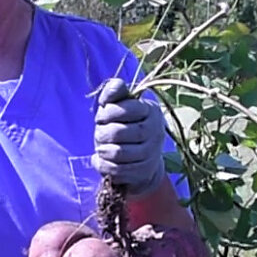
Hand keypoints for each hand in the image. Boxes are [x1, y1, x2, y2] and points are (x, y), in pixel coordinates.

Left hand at [92, 78, 165, 196]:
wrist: (143, 157)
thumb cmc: (126, 125)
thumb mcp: (120, 106)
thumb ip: (115, 92)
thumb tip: (116, 85)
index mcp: (151, 111)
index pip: (126, 109)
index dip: (108, 112)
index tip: (102, 116)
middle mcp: (156, 132)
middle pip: (119, 132)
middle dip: (102, 132)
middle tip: (99, 133)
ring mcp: (152, 154)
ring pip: (118, 153)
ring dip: (102, 149)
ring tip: (101, 147)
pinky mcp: (144, 172)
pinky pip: (117, 170)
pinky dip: (104, 165)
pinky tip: (102, 159)